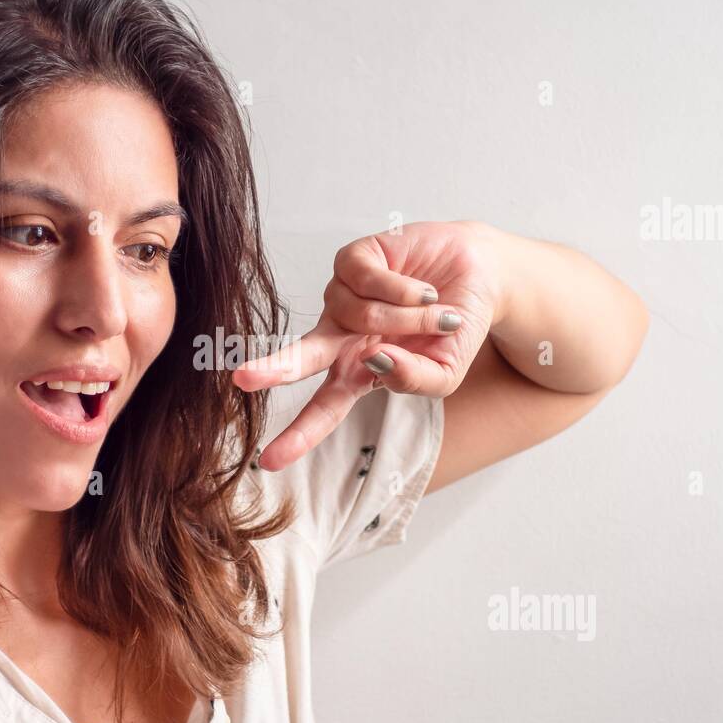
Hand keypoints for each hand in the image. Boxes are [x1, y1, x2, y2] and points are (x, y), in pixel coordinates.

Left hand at [231, 220, 502, 470]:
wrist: (480, 277)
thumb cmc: (456, 329)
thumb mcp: (445, 373)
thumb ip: (412, 381)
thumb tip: (376, 361)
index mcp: (358, 370)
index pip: (323, 409)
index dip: (298, 436)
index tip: (268, 462)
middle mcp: (341, 335)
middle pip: (301, 356)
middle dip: (274, 368)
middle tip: (242, 380)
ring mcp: (343, 296)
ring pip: (360, 315)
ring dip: (409, 318)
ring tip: (434, 310)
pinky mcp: (352, 260)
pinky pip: (368, 280)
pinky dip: (405, 289)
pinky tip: (422, 288)